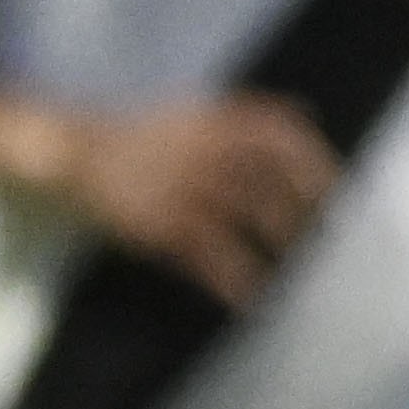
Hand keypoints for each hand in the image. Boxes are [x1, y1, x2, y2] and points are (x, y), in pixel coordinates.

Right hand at [53, 95, 336, 303]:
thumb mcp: (192, 112)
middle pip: (271, 180)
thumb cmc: (134, 137)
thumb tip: (306, 111)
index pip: (278, 131)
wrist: (72, 155)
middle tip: (323, 239)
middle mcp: (204, 150)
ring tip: (295, 274)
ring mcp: (184, 187)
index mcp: (212, 119)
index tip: (335, 188)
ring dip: (278, 247)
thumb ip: (246, 114)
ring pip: (248, 217)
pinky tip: (248, 298)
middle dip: (304, 211)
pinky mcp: (162, 223)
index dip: (314, 160)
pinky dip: (235, 278)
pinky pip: (211, 254)